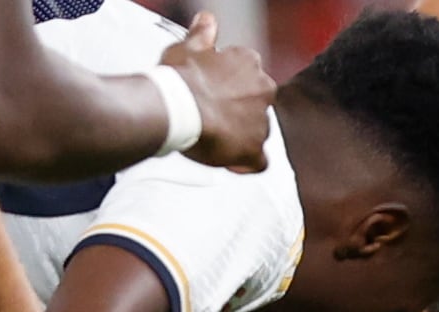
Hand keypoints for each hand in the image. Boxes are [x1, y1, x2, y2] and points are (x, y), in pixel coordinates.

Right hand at [164, 13, 275, 174]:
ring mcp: (260, 120)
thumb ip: (202, 35)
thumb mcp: (188, 48)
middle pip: (256, 105)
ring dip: (241, 137)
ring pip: (257, 132)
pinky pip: (259, 162)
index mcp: (248, 63)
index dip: (231, 90)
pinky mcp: (253, 148)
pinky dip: (245, 163)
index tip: (214, 96)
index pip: (249, 77)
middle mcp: (262, 89)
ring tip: (215, 141)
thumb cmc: (181, 78)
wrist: (177, 107)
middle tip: (213, 120)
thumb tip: (206, 20)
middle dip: (239, 114)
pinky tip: (230, 163)